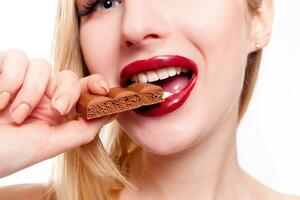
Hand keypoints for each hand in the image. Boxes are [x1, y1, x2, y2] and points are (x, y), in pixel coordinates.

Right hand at [0, 50, 113, 176]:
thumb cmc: (8, 154)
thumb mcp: (50, 145)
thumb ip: (82, 130)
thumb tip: (111, 114)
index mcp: (56, 111)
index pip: (82, 89)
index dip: (96, 84)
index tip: (103, 89)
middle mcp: (41, 94)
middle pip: (67, 75)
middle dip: (66, 91)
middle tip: (57, 109)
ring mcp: (22, 81)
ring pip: (42, 65)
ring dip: (31, 91)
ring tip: (16, 115)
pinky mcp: (1, 70)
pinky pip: (16, 57)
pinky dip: (9, 79)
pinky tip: (0, 102)